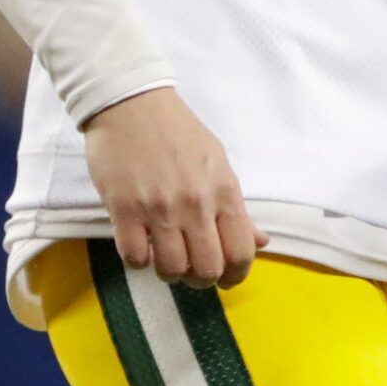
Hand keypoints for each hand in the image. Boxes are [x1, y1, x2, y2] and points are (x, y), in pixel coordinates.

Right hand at [81, 87, 267, 289]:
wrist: (133, 105)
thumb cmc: (179, 133)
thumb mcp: (217, 164)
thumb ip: (237, 208)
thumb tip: (262, 242)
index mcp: (224, 191)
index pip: (241, 251)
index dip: (236, 275)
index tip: (227, 279)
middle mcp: (195, 204)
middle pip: (206, 269)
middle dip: (202, 280)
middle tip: (193, 271)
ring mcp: (159, 209)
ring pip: (171, 270)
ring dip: (169, 272)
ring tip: (166, 256)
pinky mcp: (124, 211)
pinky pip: (135, 258)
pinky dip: (140, 260)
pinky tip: (142, 245)